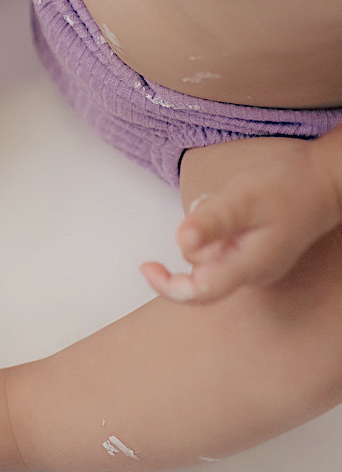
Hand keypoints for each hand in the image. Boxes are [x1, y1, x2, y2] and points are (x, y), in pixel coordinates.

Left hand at [141, 141, 341, 303]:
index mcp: (250, 266)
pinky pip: (218, 246)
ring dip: (204, 230)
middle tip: (206, 211)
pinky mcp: (251, 254)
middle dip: (193, 241)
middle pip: (198, 275)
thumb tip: (182, 240)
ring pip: (206, 256)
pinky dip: (214, 227)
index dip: (167, 286)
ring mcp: (252, 265)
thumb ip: (213, 221)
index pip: (200, 291)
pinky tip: (232, 207)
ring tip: (229, 203)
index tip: (146, 267)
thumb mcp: (243, 198)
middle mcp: (251, 274)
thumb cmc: (289, 186)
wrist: (324, 180)